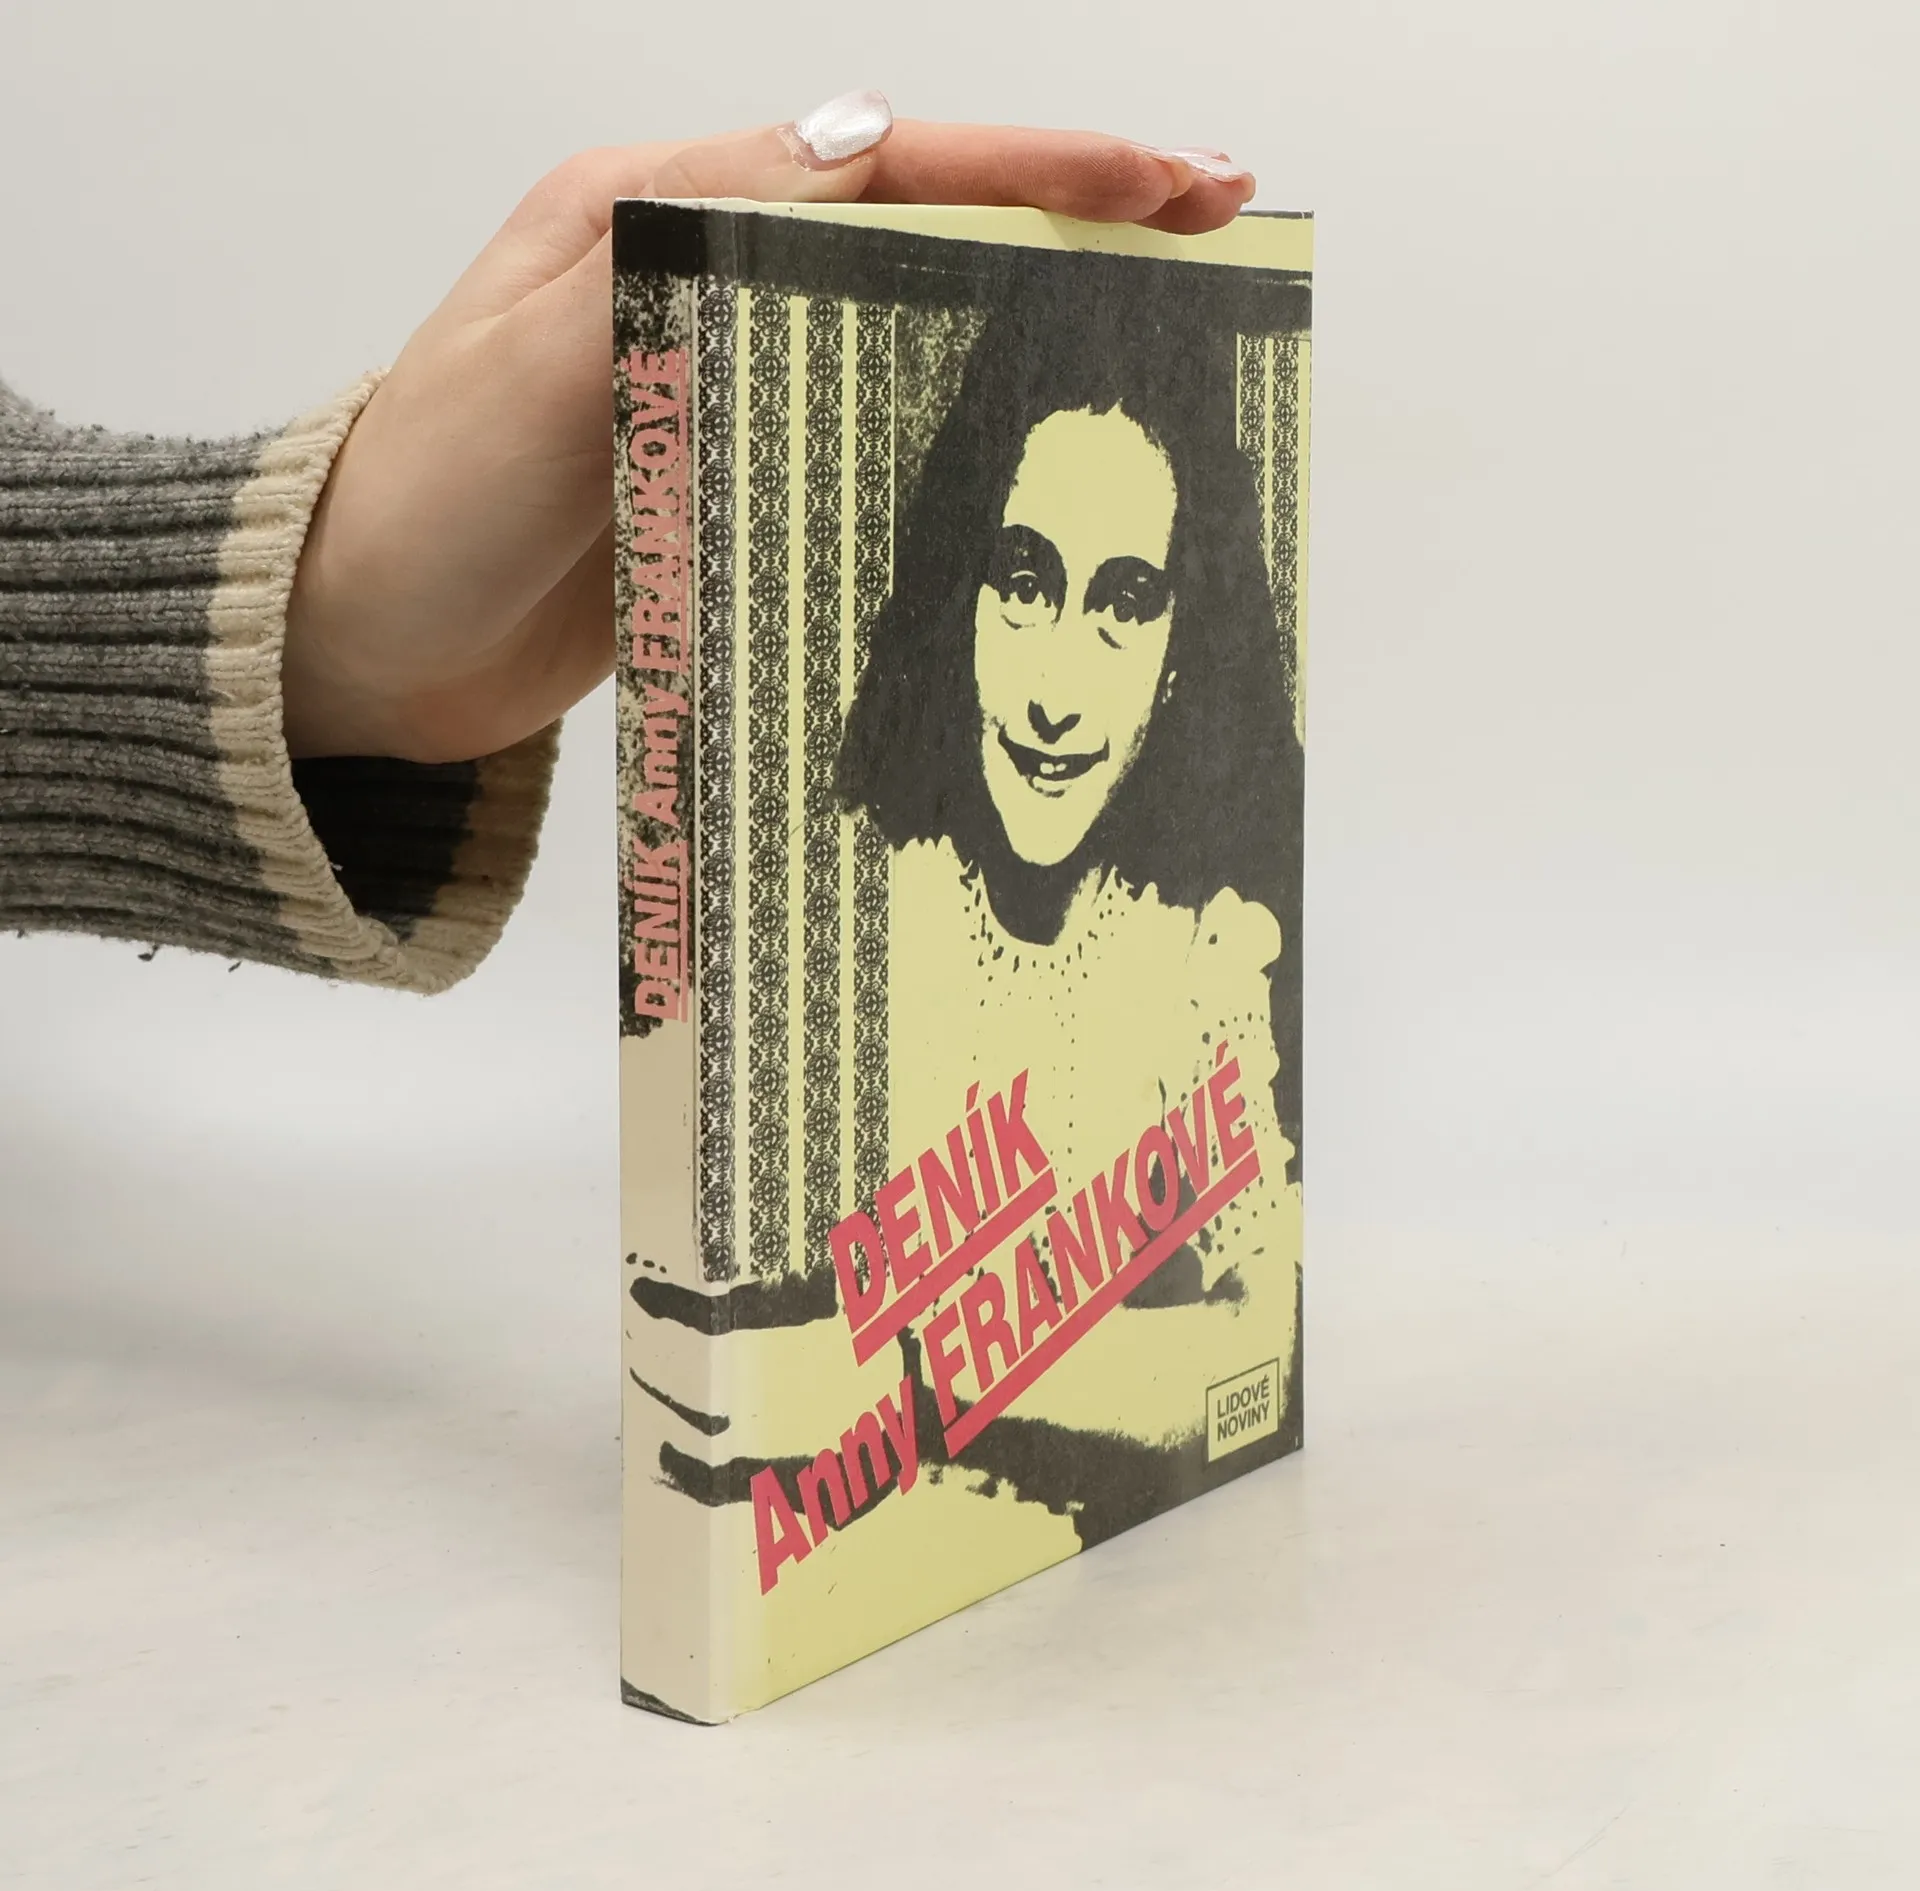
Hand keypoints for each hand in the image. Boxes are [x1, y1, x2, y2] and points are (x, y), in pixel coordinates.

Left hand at [280, 93, 1255, 763]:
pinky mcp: (725, 475)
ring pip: (906, 325)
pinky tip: (1025, 451)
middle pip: (918, 228)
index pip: (882, 165)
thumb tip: (854, 149)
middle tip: (1212, 233)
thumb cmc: (425, 499)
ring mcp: (719, 381)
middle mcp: (700, 281)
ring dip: (1030, 318)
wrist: (354, 642)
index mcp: (660, 213)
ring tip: (1157, 333)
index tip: (1170, 182)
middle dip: (1068, 224)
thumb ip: (693, 250)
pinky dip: (954, 426)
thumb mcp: (548, 355)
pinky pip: (861, 430)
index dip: (1036, 168)